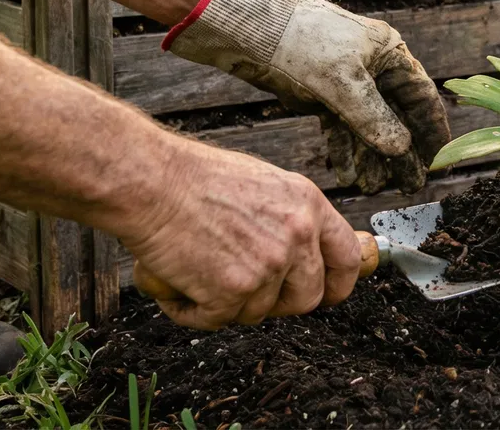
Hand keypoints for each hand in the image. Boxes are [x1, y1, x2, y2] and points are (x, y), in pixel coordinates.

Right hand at [120, 141, 362, 329]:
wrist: (152, 182)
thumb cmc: (195, 179)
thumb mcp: (265, 184)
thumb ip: (289, 217)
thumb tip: (302, 249)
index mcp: (308, 206)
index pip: (347, 258)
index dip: (338, 284)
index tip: (326, 294)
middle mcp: (297, 236)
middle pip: (307, 298)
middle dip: (278, 304)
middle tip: (245, 291)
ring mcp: (268, 266)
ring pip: (258, 312)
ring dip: (229, 304)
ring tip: (199, 274)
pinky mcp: (233, 291)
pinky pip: (217, 320)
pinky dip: (193, 311)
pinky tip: (179, 285)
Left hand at [165, 0, 450, 192]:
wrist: (252, 30)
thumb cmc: (304, 42)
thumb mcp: (345, 83)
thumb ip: (375, 118)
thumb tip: (401, 148)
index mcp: (389, 54)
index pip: (422, 96)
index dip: (432, 129)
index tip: (439, 158)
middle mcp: (374, 69)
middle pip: (397, 117)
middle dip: (402, 153)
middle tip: (409, 186)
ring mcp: (348, 83)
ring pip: (368, 127)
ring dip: (370, 157)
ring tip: (371, 187)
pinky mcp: (323, 95)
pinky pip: (341, 128)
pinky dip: (344, 149)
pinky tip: (346, 173)